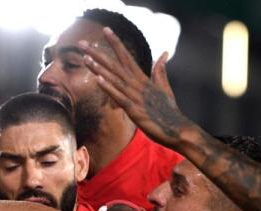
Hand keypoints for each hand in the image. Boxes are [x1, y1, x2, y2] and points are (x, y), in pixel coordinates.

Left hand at [79, 28, 193, 148]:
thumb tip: (164, 54)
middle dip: (98, 53)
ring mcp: (135, 97)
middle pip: (115, 65)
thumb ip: (160, 71)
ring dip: (99, 68)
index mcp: (143, 79)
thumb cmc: (170, 111)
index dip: (116, 43)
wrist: (178, 130)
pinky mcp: (134, 110)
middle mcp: (138, 85)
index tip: (105, 30)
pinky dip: (108, 88)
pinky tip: (97, 79)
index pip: (127, 57)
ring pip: (114, 79)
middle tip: (82, 43)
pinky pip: (119, 97)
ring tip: (85, 58)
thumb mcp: (164, 88)